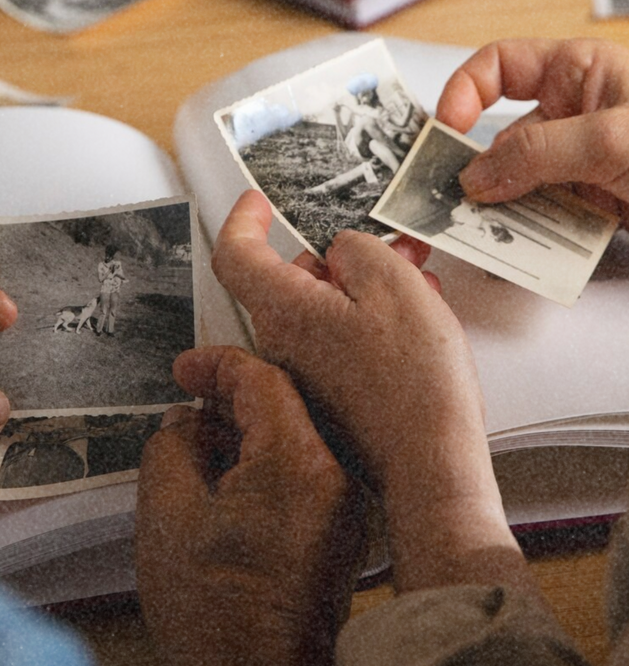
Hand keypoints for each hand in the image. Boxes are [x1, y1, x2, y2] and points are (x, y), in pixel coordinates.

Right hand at [136, 346, 365, 665]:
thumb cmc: (215, 615)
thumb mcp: (166, 514)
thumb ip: (171, 446)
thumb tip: (187, 420)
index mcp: (297, 464)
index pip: (263, 380)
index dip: (217, 365)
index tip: (185, 369)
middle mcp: (333, 478)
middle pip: (282, 406)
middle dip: (229, 399)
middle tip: (187, 405)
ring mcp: (341, 507)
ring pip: (290, 438)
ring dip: (244, 432)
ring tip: (198, 448)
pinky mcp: (337, 532)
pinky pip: (300, 472)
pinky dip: (262, 463)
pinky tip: (226, 480)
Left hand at [211, 193, 538, 598]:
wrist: (430, 463)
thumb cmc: (413, 384)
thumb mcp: (394, 285)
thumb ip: (358, 250)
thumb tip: (343, 252)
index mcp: (286, 310)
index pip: (236, 254)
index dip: (245, 220)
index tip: (260, 202)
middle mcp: (283, 342)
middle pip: (293, 278)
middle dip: (341, 255)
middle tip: (392, 244)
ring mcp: (304, 370)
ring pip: (323, 307)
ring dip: (364, 286)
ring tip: (418, 279)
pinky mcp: (327, 390)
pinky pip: (336, 338)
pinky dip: (366, 318)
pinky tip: (412, 316)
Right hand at [436, 37, 628, 224]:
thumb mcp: (610, 138)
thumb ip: (537, 153)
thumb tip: (473, 177)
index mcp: (578, 72)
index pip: (500, 66)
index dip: (464, 92)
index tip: (444, 132)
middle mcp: (571, 115)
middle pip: (497, 138)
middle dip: (473, 170)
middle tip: (449, 202)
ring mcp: (575, 162)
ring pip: (512, 184)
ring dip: (497, 210)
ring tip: (481, 235)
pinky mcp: (585, 203)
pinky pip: (537, 218)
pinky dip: (522, 236)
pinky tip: (514, 250)